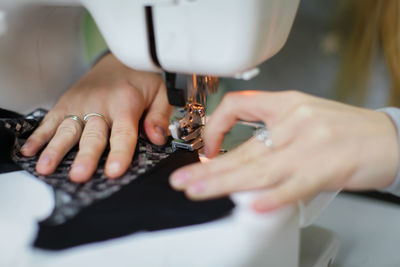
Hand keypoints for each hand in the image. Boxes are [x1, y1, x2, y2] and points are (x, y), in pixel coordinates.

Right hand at [20, 53, 171, 181]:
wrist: (119, 58)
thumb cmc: (140, 78)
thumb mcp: (160, 93)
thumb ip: (159, 116)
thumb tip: (158, 138)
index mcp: (125, 102)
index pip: (123, 132)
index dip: (119, 152)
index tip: (114, 171)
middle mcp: (100, 104)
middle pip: (92, 135)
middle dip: (85, 156)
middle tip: (79, 175)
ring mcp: (80, 103)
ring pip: (67, 129)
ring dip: (55, 149)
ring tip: (46, 167)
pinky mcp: (66, 102)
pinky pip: (50, 120)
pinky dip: (39, 136)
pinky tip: (30, 151)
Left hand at [170, 91, 398, 211]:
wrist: (388, 138)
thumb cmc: (346, 129)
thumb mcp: (304, 116)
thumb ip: (273, 134)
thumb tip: (243, 159)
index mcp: (287, 105)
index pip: (240, 104)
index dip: (217, 125)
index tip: (208, 148)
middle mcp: (294, 122)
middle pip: (243, 149)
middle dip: (208, 168)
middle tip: (181, 181)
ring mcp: (309, 146)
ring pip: (259, 169)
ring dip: (225, 183)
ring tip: (197, 191)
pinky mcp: (327, 169)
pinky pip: (295, 186)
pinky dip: (273, 197)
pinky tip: (254, 206)